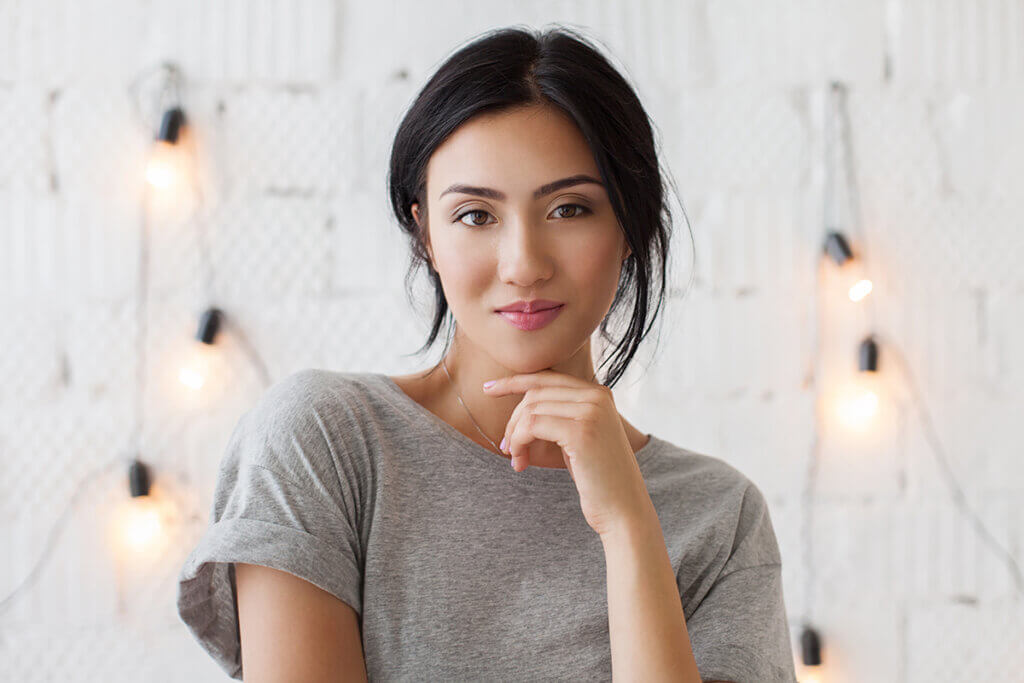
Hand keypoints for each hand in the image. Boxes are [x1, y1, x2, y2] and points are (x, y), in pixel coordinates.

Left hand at [483, 370, 652, 536]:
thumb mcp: (580, 438)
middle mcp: (597, 396)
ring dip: (514, 435)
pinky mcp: (580, 431)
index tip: (488, 389)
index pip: (547, 378)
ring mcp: (591, 411)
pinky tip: (520, 462)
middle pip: (535, 393)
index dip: (514, 381)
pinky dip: (518, 442)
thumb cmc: (598, 479)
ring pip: (531, 410)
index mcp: (599, 394)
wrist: (624, 510)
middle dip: (513, 419)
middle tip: (505, 447)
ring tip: (515, 458)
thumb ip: (561, 415)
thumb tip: (523, 405)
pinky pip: (532, 426)